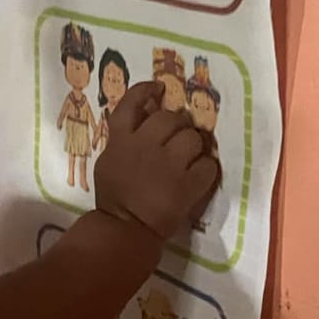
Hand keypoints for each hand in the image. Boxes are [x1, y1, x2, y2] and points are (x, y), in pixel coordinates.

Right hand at [93, 80, 218, 240]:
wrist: (126, 229)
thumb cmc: (114, 197)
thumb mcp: (109, 161)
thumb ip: (125, 139)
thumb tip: (146, 118)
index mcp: (122, 141)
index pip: (131, 103)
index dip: (145, 90)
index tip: (159, 88)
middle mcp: (145, 146)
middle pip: (171, 118)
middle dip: (178, 125)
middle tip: (178, 138)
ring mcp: (169, 165)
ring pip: (193, 138)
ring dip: (194, 146)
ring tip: (189, 159)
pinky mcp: (188, 183)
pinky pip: (208, 165)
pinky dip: (206, 170)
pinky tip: (198, 177)